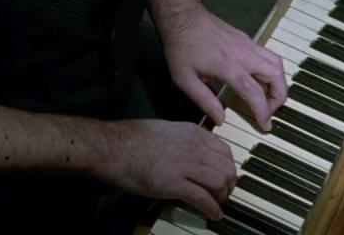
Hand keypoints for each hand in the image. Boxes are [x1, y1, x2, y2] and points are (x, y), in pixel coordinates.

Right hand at [101, 119, 236, 219]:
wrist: (114, 147)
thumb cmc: (132, 138)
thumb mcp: (166, 129)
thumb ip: (183, 139)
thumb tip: (191, 151)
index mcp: (192, 132)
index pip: (224, 150)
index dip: (228, 166)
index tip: (226, 176)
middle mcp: (194, 147)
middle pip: (226, 167)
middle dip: (228, 184)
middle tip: (224, 193)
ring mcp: (185, 165)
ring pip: (219, 182)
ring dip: (222, 196)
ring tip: (218, 204)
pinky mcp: (175, 184)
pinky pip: (202, 198)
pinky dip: (212, 208)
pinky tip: (214, 214)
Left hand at [158, 0, 287, 130]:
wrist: (182, 15)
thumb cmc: (180, 47)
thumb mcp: (184, 79)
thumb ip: (204, 101)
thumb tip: (221, 119)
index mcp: (228, 67)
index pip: (255, 93)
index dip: (263, 112)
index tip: (265, 125)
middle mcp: (243, 54)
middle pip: (275, 75)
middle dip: (279, 96)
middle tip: (270, 110)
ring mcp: (247, 44)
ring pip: (276, 62)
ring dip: (279, 81)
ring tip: (269, 96)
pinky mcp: (246, 38)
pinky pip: (267, 54)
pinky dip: (271, 69)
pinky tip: (259, 79)